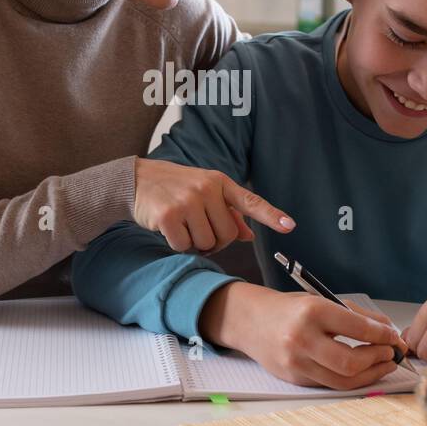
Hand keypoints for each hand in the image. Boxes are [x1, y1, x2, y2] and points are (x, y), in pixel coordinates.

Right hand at [133, 158, 294, 252]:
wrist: (137, 179)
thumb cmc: (175, 187)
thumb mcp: (204, 192)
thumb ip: (228, 213)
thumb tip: (249, 236)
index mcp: (220, 182)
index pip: (250, 202)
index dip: (271, 216)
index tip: (289, 226)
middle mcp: (207, 189)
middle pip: (228, 235)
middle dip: (216, 240)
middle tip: (199, 229)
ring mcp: (188, 201)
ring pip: (207, 243)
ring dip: (196, 243)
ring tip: (183, 225)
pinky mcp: (169, 216)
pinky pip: (185, 246)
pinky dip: (178, 244)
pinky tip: (169, 228)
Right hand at [199, 283, 408, 389]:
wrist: (250, 321)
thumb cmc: (289, 309)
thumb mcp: (320, 300)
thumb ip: (356, 316)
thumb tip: (388, 330)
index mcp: (311, 312)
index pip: (357, 328)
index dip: (382, 335)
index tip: (394, 336)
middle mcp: (302, 339)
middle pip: (350, 362)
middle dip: (378, 359)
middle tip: (392, 353)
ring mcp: (296, 362)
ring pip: (343, 380)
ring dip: (370, 374)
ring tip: (384, 364)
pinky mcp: (294, 378)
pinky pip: (330, 384)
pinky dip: (351, 379)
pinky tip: (364, 371)